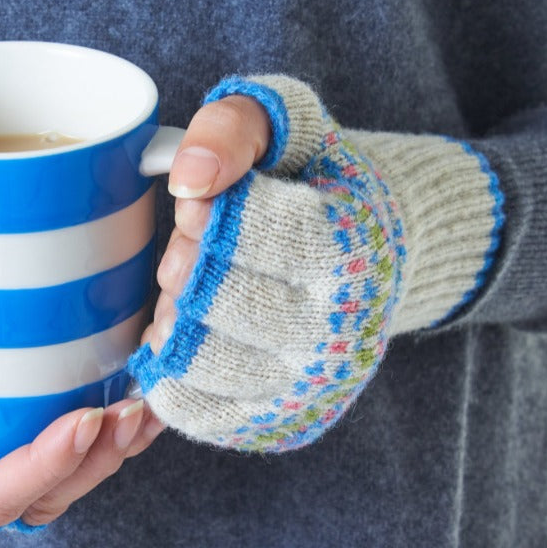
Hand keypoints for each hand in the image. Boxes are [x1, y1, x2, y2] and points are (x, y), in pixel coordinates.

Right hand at [0, 130, 166, 532]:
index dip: (43, 470)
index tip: (86, 419)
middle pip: (39, 495)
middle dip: (93, 462)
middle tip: (131, 412)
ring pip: (60, 471)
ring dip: (109, 446)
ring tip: (144, 405)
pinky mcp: (4, 404)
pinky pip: (61, 430)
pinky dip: (105, 419)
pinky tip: (134, 384)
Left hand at [128, 75, 501, 452]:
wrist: (376, 255)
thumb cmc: (318, 183)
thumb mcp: (287, 125)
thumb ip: (232, 127)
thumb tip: (189, 179)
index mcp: (351, 248)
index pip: (244, 230)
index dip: (204, 211)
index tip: (204, 204)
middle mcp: (342, 329)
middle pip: (214, 300)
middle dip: (186, 267)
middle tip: (197, 251)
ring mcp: (316, 386)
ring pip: (196, 362)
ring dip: (174, 322)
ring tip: (195, 296)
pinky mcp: (286, 422)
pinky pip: (193, 411)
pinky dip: (170, 374)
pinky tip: (188, 338)